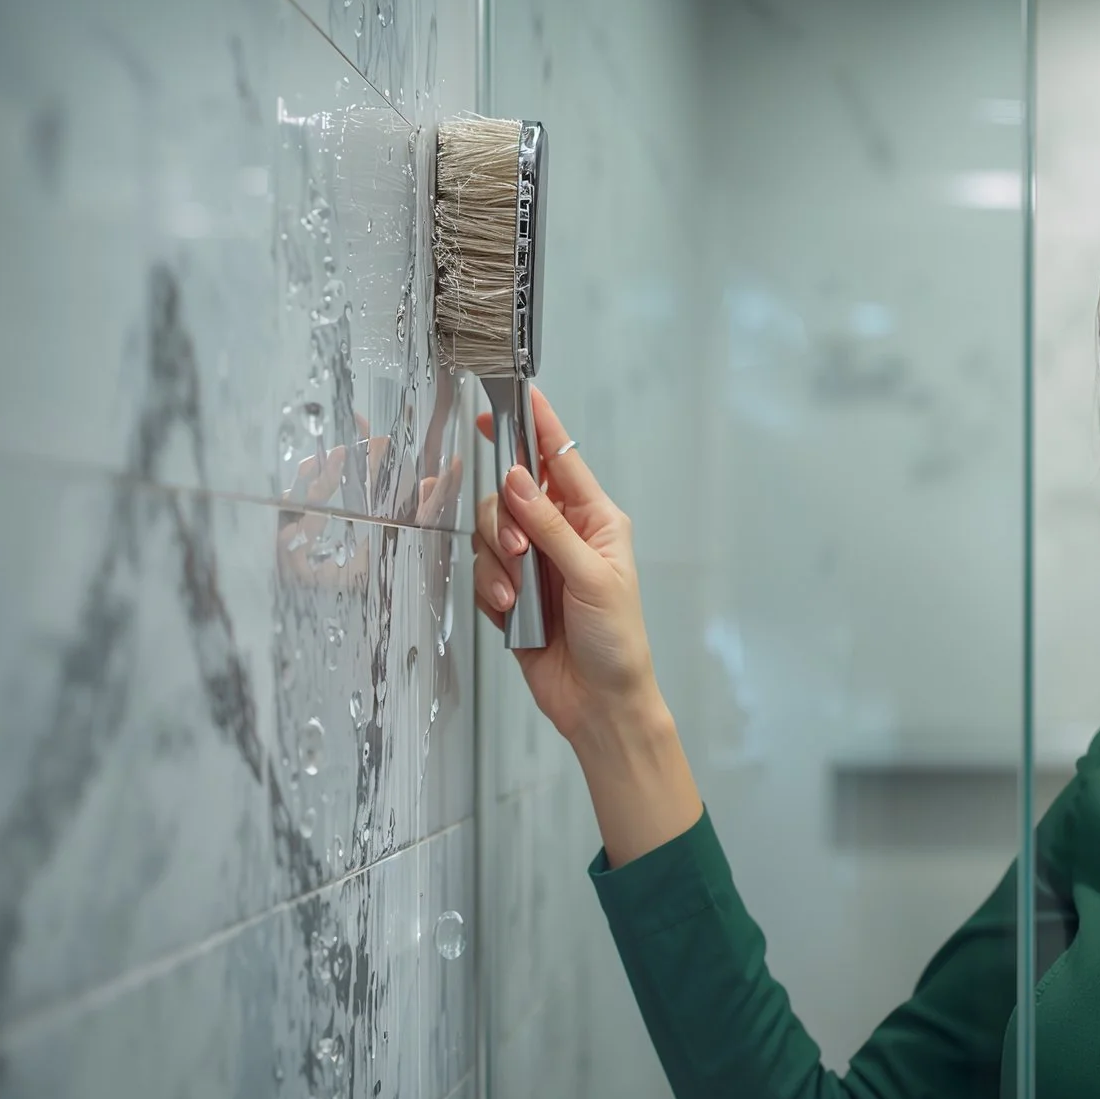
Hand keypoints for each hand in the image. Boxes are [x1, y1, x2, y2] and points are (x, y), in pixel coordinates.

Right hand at [473, 383, 661, 741]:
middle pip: (510, 495)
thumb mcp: (592, 576)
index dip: (535, 427)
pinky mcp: (511, 595)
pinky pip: (482, 573)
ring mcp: (535, 564)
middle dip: (506, 520)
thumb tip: (516, 479)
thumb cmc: (617, 641)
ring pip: (490, 533)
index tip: (516, 394)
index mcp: (595, 520)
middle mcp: (562, 534)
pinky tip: (513, 615)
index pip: (559, 460)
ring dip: (498, 562)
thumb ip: (550, 527)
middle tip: (520, 551)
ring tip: (520, 595)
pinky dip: (491, 591)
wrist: (599, 703)